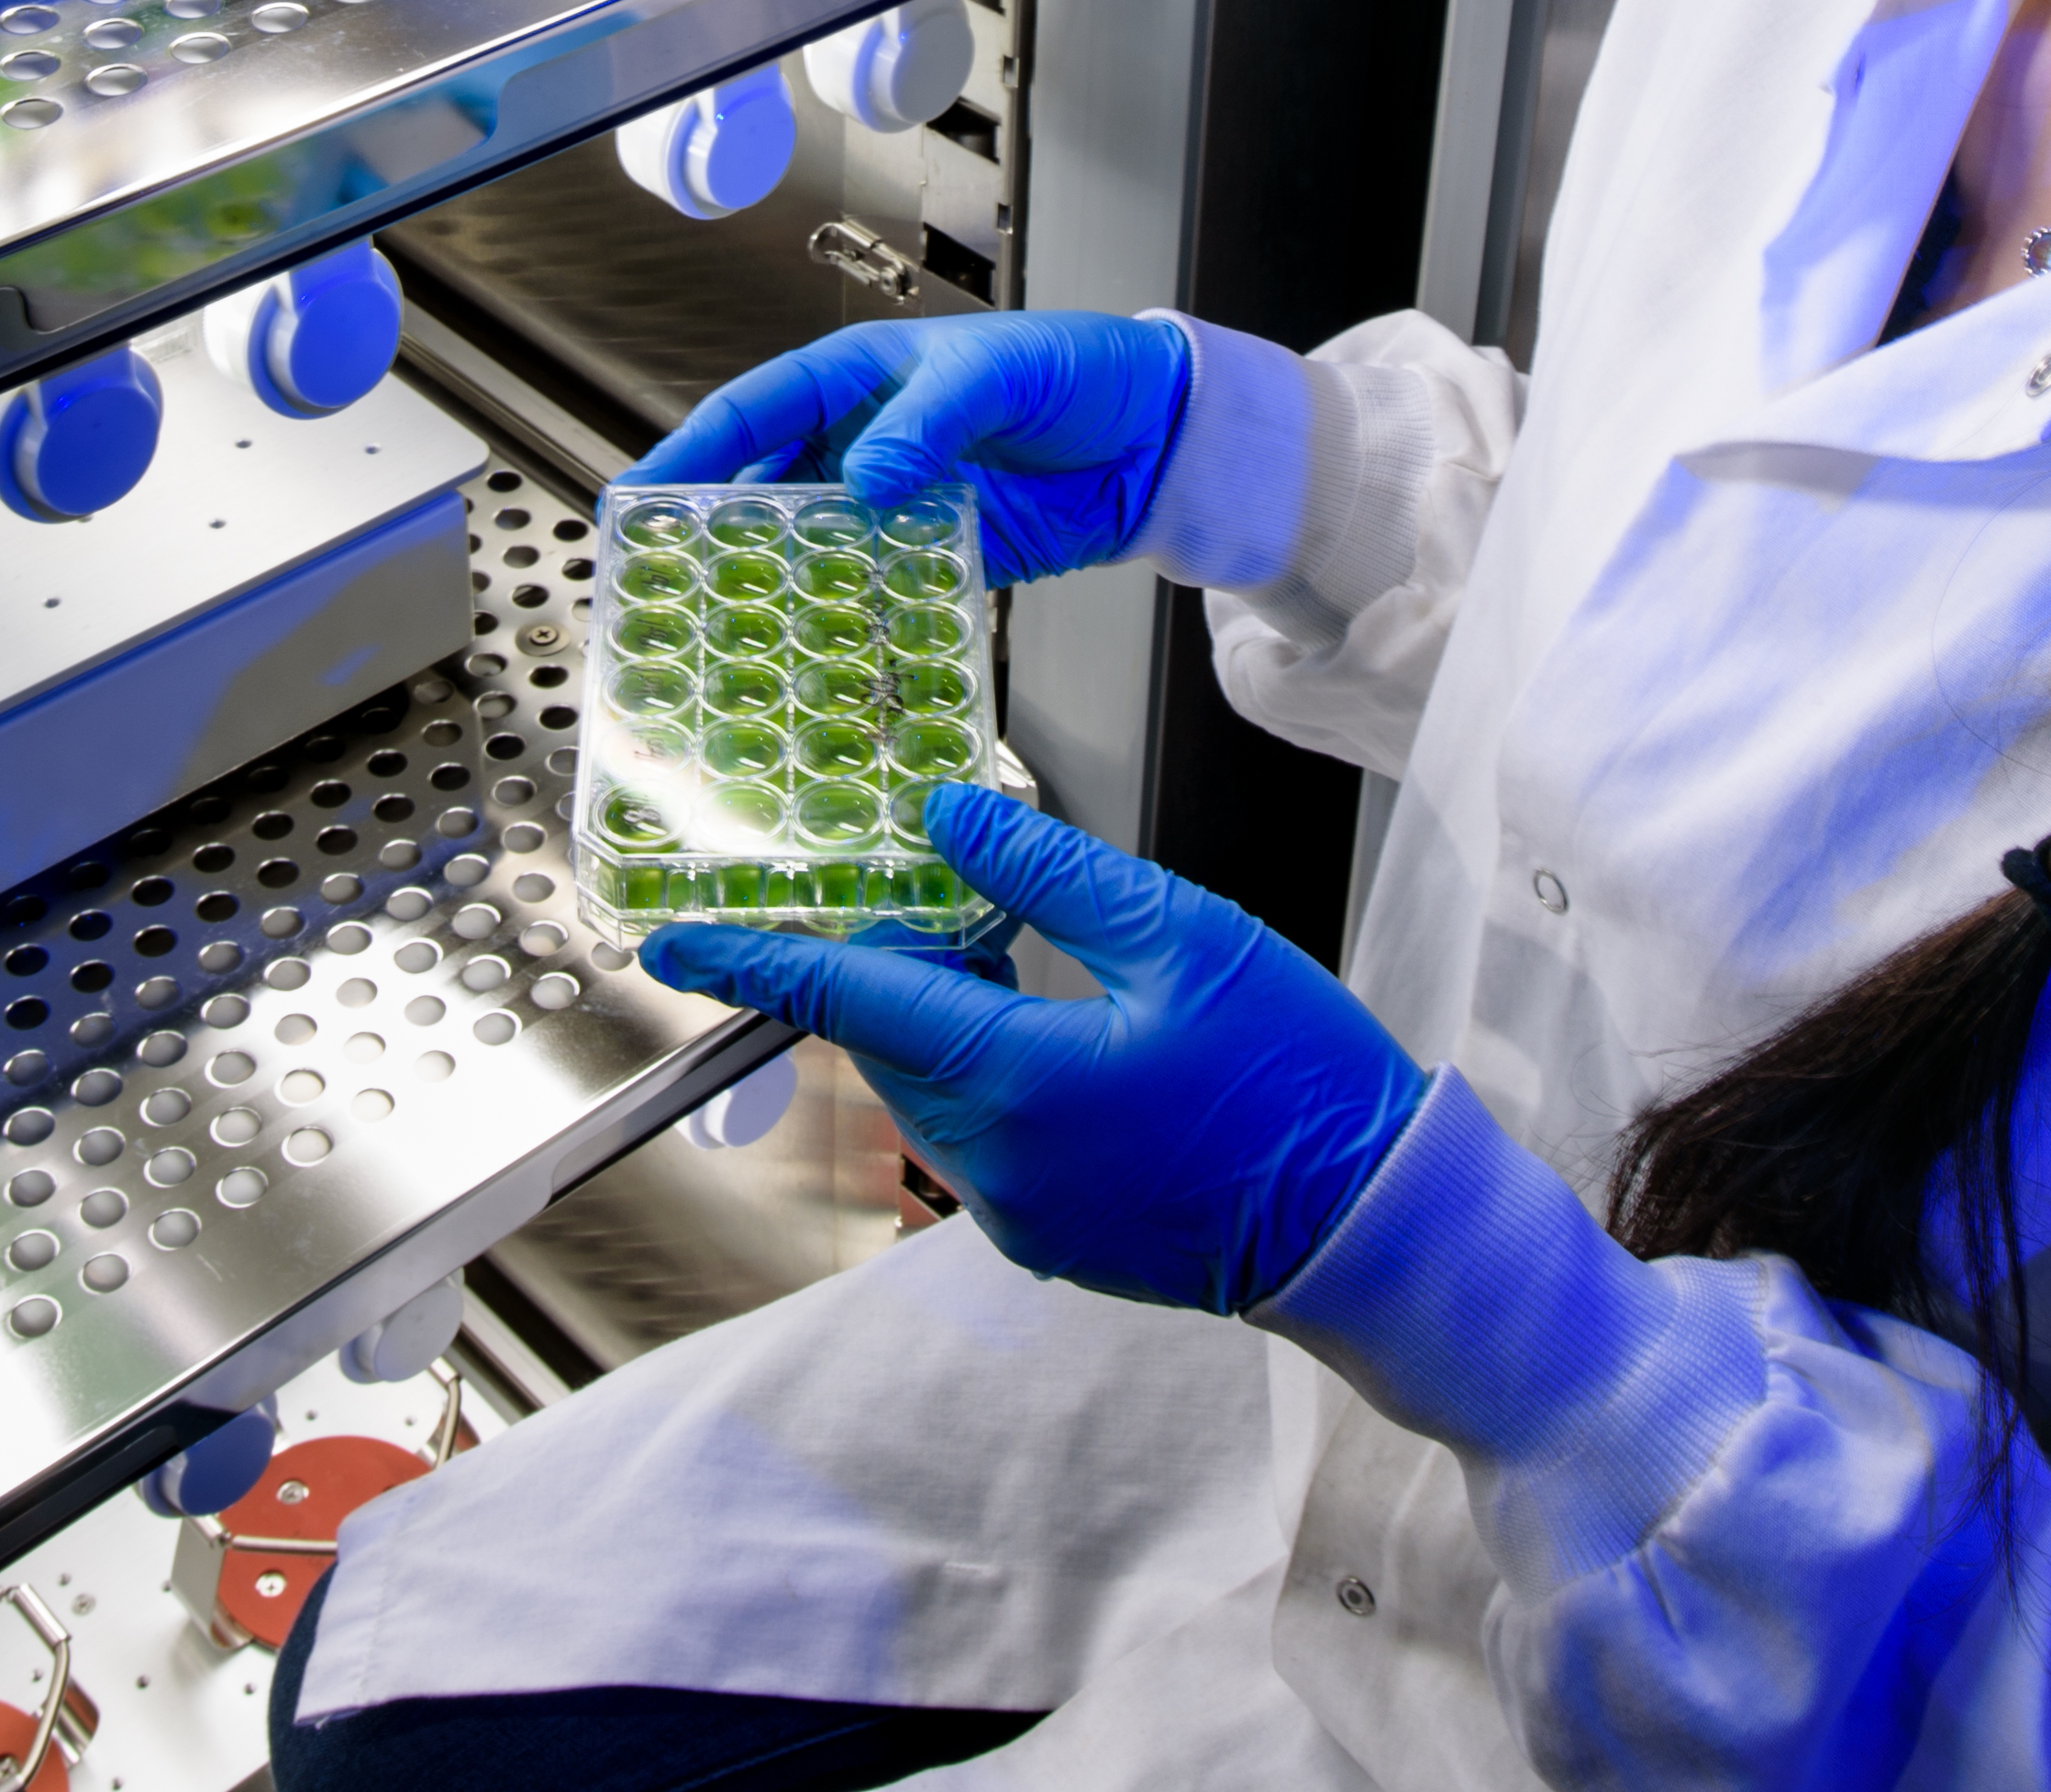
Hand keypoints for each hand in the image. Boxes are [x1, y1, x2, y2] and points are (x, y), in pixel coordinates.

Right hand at [627, 312, 1192, 582]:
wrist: (1162, 438)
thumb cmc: (1083, 371)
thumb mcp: (999, 374)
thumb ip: (929, 420)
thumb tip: (864, 476)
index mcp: (860, 378)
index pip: (753, 412)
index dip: (690, 454)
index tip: (637, 496)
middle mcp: (866, 443)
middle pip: (766, 491)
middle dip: (713, 536)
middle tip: (661, 585)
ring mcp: (899, 506)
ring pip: (813, 550)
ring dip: (775, 587)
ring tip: (727, 634)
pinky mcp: (939, 560)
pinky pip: (876, 593)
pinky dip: (847, 620)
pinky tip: (821, 651)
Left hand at [643, 787, 1425, 1314]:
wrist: (1374, 1229)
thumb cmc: (1299, 1083)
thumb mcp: (1183, 936)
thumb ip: (1048, 873)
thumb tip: (944, 815)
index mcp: (1016, 1082)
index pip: (848, 1004)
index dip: (756, 963)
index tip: (676, 938)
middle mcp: (995, 1163)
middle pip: (884, 1043)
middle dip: (870, 969)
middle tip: (887, 896)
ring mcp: (1020, 1212)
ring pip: (928, 1090)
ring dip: (930, 1020)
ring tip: (987, 949)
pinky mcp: (1051, 1235)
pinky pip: (978, 1136)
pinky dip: (980, 1072)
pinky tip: (1044, 1027)